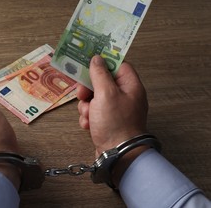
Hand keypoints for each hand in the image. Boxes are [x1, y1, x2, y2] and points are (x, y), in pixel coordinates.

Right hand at [77, 56, 147, 185]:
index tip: (89, 63)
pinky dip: (88, 117)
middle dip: (88, 89)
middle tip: (82, 95)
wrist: (117, 154)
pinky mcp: (108, 121)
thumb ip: (99, 74)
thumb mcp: (106, 93)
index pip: (118, 65)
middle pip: (102, 82)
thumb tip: (96, 58)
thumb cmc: (115, 122)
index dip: (103, 63)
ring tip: (88, 115)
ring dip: (86, 105)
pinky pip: (93, 112)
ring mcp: (116, 110)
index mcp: (130, 86)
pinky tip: (89, 124)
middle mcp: (125, 96)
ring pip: (94, 98)